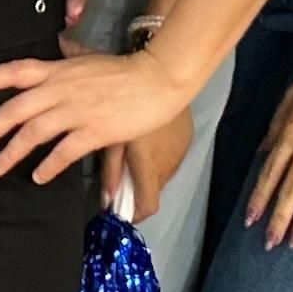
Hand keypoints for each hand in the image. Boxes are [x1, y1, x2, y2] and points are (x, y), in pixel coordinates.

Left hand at [0, 48, 195, 183]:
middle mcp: (62, 89)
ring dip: (12, 152)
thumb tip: (58, 47)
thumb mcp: (88, 59)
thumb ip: (68, 59)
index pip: (17, 70)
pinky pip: (64, 151)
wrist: (157, 79)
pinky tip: (38, 176)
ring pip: (34, 132)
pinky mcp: (95, 130)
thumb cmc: (124, 69)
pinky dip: (48, 165)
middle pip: (17, 108)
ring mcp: (77, 110)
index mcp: (59, 70)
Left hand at [103, 94, 196, 223]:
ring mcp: (179, 153)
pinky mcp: (185, 141)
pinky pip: (170, 159)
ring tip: (133, 156)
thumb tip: (106, 198)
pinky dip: (158, 159)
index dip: (134, 215)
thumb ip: (110, 171)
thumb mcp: (112, 138)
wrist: (162, 77)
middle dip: (136, 190)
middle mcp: (167, 165)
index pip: (147, 206)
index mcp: (148, 167)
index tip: (122, 213)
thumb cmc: (128, 104)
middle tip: (121, 178)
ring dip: (147, 173)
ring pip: (161, 175)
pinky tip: (147, 143)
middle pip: (152, 191)